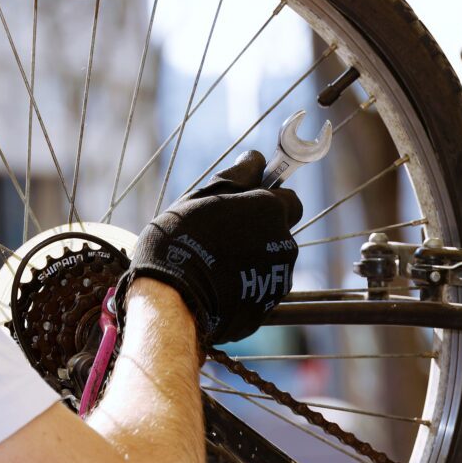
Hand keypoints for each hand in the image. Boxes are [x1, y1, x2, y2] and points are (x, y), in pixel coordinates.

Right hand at [117, 150, 301, 345]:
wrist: (173, 298)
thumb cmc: (182, 239)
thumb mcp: (202, 197)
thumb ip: (235, 176)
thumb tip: (256, 159)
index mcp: (271, 210)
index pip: (288, 200)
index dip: (267, 200)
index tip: (246, 205)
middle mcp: (284, 242)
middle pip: (279, 231)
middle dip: (259, 231)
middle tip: (223, 235)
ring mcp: (279, 276)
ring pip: (270, 260)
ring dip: (252, 257)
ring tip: (216, 264)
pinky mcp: (268, 304)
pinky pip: (261, 286)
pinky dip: (246, 283)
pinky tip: (219, 284)